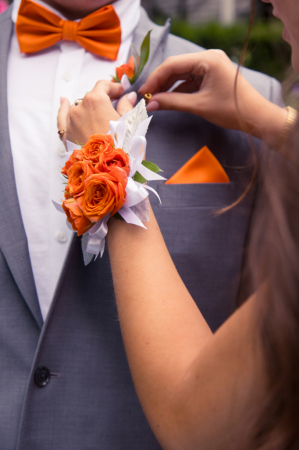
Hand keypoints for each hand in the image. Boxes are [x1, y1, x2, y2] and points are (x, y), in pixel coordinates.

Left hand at [57, 80, 137, 145]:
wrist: (109, 172)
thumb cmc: (123, 147)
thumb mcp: (130, 124)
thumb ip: (127, 106)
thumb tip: (128, 95)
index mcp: (95, 100)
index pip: (103, 85)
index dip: (114, 87)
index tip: (121, 92)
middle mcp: (79, 107)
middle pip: (91, 97)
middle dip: (102, 100)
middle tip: (114, 107)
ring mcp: (70, 121)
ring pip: (78, 107)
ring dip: (88, 109)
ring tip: (97, 114)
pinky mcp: (66, 135)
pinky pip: (62, 118)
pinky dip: (63, 109)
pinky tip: (64, 102)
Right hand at [139, 50, 286, 143]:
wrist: (256, 117)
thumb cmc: (232, 110)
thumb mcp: (199, 106)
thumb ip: (172, 103)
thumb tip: (150, 104)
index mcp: (208, 59)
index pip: (173, 64)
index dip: (155, 79)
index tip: (142, 92)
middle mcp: (209, 58)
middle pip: (176, 67)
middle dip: (160, 83)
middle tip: (145, 97)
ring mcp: (210, 66)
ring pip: (182, 74)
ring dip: (168, 87)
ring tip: (154, 100)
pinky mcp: (211, 76)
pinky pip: (190, 80)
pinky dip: (178, 90)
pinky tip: (167, 99)